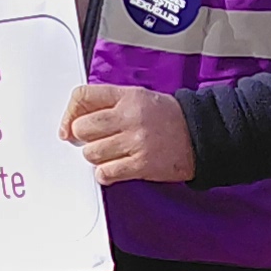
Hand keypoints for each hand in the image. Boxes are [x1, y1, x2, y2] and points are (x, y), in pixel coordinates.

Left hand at [60, 83, 195, 185]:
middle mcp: (130, 117)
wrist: (201, 135)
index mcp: (128, 97)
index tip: (69, 126)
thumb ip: (109, 104)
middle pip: (82, 128)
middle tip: (97, 141)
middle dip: (85, 138)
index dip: (70, 113)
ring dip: (96, 157)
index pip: (83, 96)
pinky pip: (105, 173)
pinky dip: (105, 174)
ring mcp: (136, 141)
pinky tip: (116, 168)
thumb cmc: (167, 118)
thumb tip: (74, 120)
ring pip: (91, 153)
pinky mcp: (142, 164)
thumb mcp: (139, 98)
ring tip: (112, 154)